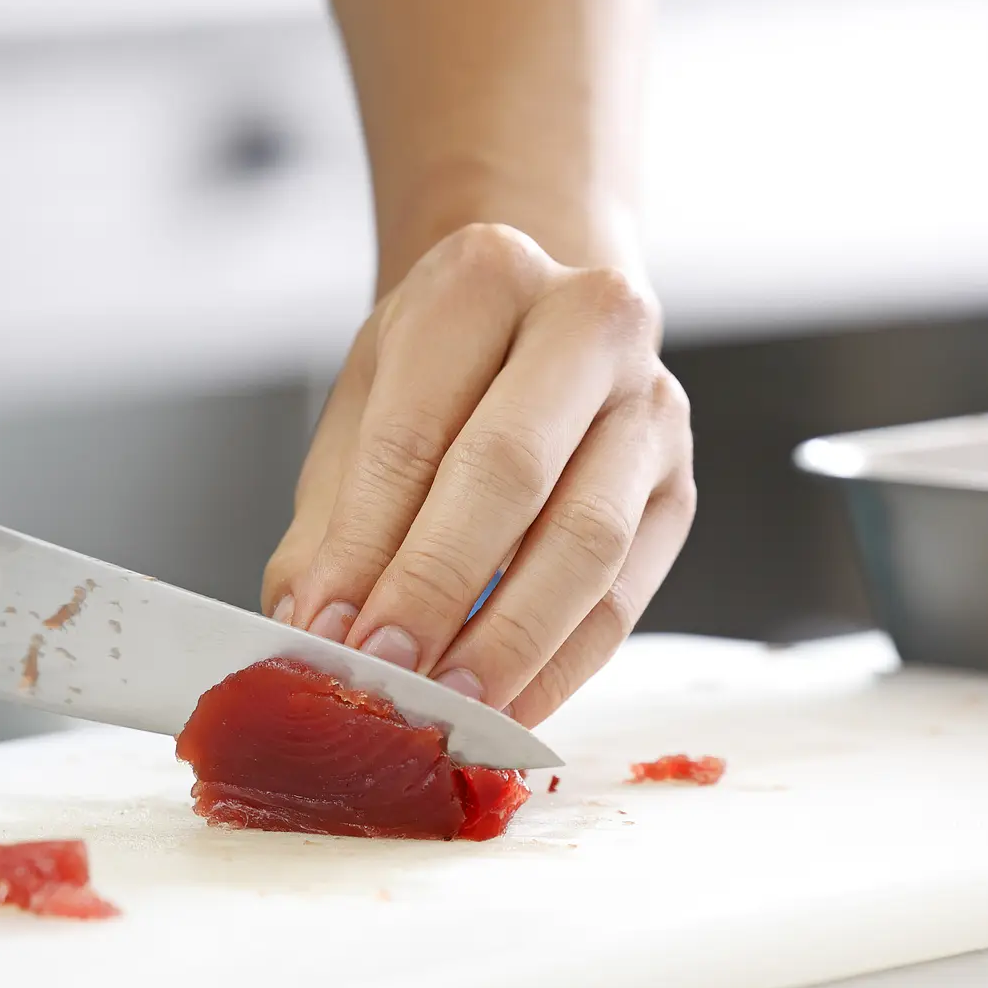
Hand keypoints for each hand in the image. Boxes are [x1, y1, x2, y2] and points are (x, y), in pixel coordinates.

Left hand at [263, 223, 694, 725]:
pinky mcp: (679, 487)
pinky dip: (561, 664)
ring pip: (587, 541)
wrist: (536, 323)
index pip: (416, 429)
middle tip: (387, 674)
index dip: (368, 543)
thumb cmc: (440, 372)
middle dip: (439, 589)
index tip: (328, 630)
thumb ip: (330, 525)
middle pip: (512, 472)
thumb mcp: (362, 413)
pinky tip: (506, 708)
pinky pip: (626, 595)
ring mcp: (650, 405)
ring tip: (445, 706)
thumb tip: (308, 629)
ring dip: (509, 641)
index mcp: (483, 279)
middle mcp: (587, 323)